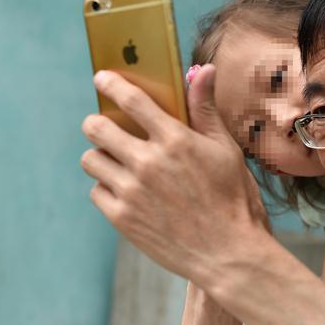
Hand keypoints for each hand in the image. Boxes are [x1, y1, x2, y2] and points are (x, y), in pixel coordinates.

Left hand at [80, 66, 270, 284]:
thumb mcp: (226, 150)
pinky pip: (96, 191)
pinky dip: (107, 189)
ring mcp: (132, 192)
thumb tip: (202, 70)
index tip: (103, 79)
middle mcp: (148, 163)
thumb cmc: (234, 199)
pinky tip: (127, 192)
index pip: (131, 100)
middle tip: (105, 128)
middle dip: (97, 123)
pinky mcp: (122, 218)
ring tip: (118, 163)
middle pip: (96, 128)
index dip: (112, 84)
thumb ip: (205, 109)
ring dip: (101, 157)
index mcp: (175, 140)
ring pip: (91, 160)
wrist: (229, 254)